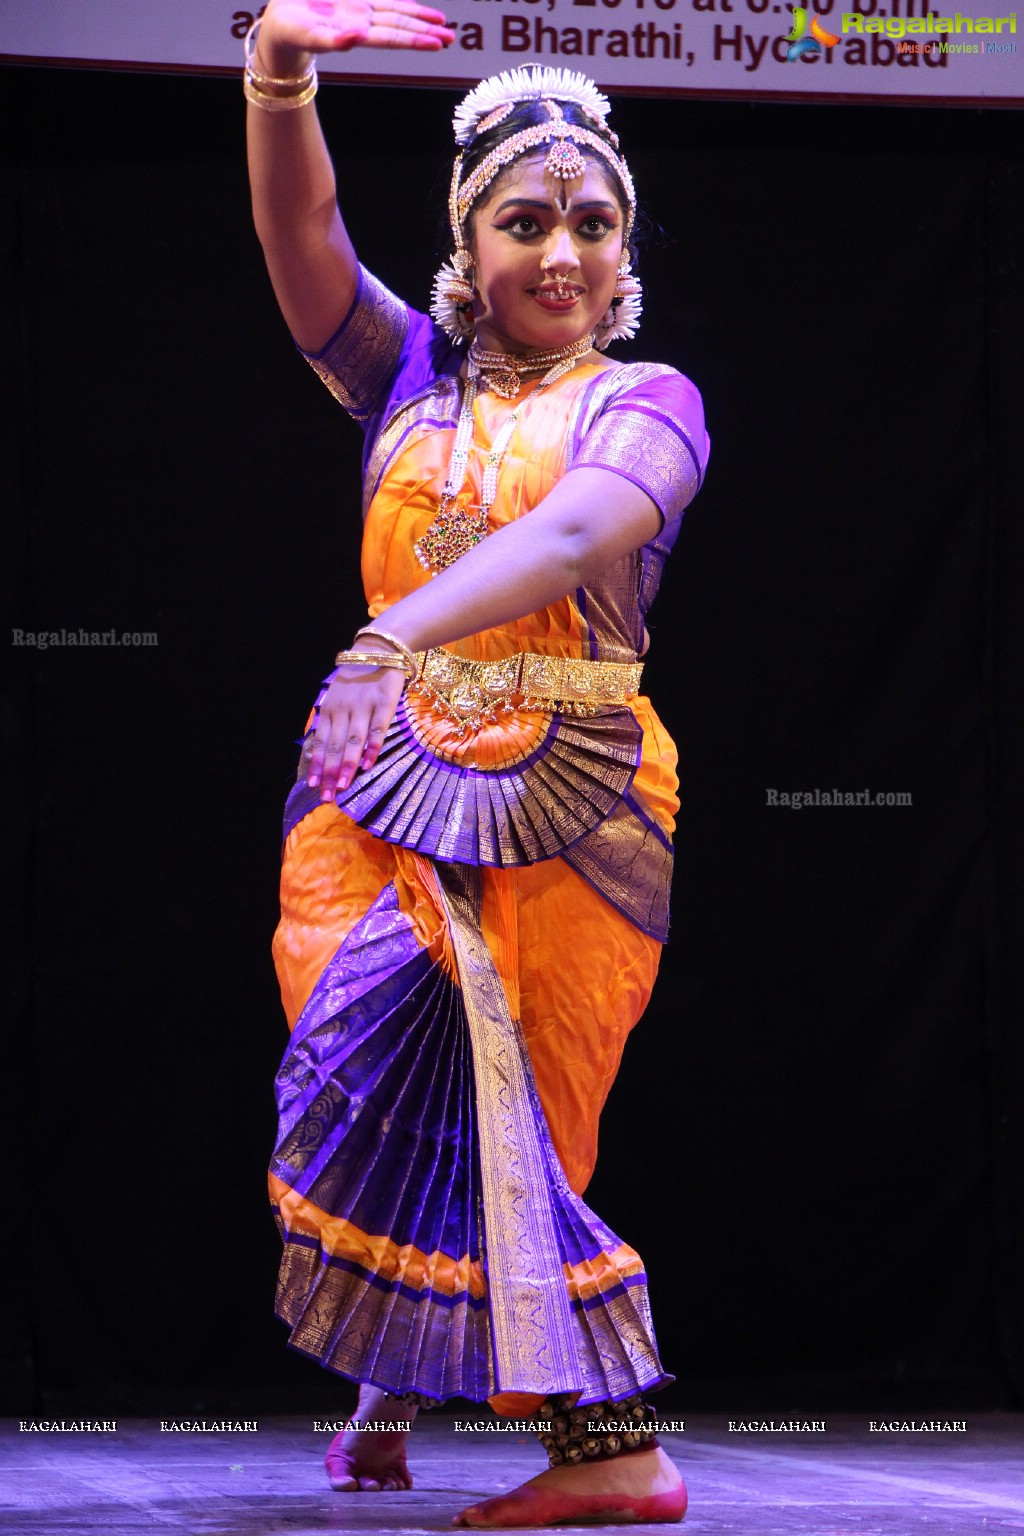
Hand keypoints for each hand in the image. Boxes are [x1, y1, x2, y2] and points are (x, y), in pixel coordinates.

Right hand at [257, 0, 453, 65]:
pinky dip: (403, 5)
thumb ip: (332, 40)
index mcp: (355, 32)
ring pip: (396, 15)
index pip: (391, 37)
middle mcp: (362, 24)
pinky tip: (417, 9)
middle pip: (400, 28)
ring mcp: (360, 13)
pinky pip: (384, 2)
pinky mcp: (354, 3)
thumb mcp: (308, 35)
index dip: (414, 39)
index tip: (436, 43)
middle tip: (451, 38)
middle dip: (426, 32)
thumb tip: (355, 40)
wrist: (279, 26)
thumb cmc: (289, 33)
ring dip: (420, 20)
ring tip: (443, 26)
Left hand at [305, 662, 405, 801]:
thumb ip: (332, 719)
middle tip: (326, 796)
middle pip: (334, 746)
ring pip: (352, 742)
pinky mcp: (384, 705)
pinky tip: (367, 765)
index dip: (316, 764)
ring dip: (346, 766)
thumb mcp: (338, 695)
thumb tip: (324, 748)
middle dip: (328, 773)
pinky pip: (377, 731)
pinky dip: (371, 749)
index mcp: (330, 709)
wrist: (380, 650)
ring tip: (341, 786)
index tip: (312, 785)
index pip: (321, 742)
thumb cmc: (358, 677)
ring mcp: (364, 707)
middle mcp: (344, 710)